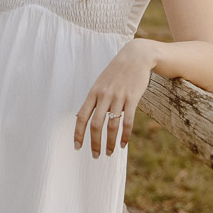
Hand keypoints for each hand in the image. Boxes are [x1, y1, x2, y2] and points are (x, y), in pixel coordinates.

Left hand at [74, 39, 155, 157]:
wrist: (135, 57)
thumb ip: (93, 99)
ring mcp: (118, 97)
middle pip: (95, 124)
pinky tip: (123, 144)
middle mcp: (104, 95)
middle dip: (94, 143)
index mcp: (93, 92)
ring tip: (109, 153)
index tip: (77, 147)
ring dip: (110, 142)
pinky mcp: (132, 98)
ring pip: (111, 125)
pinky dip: (125, 135)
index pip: (81, 116)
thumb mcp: (100, 83)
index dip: (78, 133)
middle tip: (95, 156)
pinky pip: (127, 121)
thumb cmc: (116, 72)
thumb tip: (80, 117)